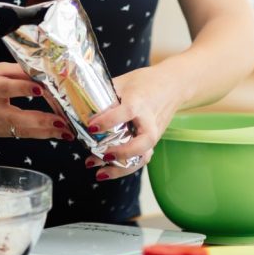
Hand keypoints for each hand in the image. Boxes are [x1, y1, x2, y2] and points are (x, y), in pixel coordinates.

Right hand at [0, 62, 71, 140]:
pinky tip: (54, 133)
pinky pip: (21, 134)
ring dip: (46, 133)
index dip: (26, 89)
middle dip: (44, 122)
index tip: (43, 89)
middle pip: (20, 118)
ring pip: (23, 131)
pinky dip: (38, 133)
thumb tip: (42, 73)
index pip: (8, 89)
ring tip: (67, 133)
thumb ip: (17, 72)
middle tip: (66, 124)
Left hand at [83, 64, 182, 179]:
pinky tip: (106, 171)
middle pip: (143, 142)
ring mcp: (154, 133)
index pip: (126, 112)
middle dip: (122, 152)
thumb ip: (105, 93)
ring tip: (99, 173)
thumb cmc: (146, 82)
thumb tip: (79, 105)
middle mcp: (149, 120)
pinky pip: (141, 158)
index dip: (108, 120)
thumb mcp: (123, 81)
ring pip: (143, 156)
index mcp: (140, 101)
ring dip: (121, 168)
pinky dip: (125, 168)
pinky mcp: (153, 141)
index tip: (91, 127)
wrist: (173, 85)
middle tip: (102, 154)